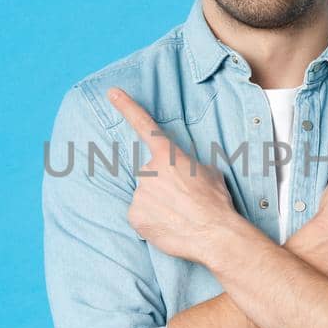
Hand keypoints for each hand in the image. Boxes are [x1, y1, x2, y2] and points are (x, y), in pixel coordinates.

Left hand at [106, 86, 245, 264]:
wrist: (214, 234)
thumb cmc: (216, 202)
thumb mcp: (209, 172)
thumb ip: (187, 165)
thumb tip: (181, 171)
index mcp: (168, 155)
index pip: (144, 126)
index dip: (127, 107)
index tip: (111, 92)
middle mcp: (149, 171)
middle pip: (150, 174)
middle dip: (163, 185)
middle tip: (183, 200)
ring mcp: (139, 193)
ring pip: (145, 196)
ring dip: (158, 203)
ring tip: (179, 215)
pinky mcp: (134, 215)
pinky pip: (140, 214)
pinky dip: (151, 220)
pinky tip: (168, 225)